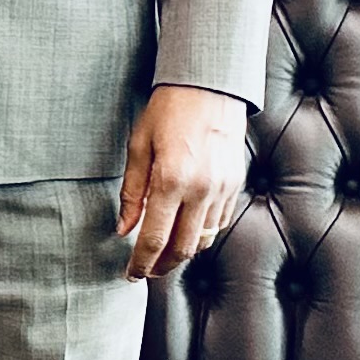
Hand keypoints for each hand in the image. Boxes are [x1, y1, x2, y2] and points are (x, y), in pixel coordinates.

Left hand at [116, 84, 248, 281]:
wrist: (210, 85)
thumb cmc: (168, 111)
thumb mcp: (139, 147)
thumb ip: (132, 192)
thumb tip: (124, 229)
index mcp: (171, 180)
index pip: (154, 238)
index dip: (141, 263)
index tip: (131, 274)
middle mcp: (201, 189)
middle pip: (183, 248)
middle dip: (162, 266)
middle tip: (146, 270)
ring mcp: (222, 188)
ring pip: (204, 239)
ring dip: (183, 252)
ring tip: (164, 253)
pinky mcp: (235, 183)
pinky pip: (219, 222)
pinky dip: (202, 232)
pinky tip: (186, 229)